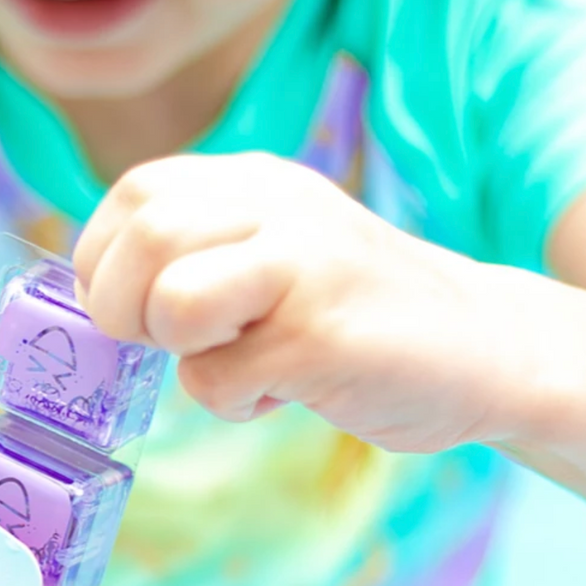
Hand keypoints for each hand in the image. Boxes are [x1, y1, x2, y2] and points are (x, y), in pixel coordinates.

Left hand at [74, 152, 547, 453]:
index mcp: (257, 182)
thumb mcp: (279, 250)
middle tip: (158, 342)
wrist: (486, 345)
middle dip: (122, 306)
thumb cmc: (359, 310)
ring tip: (230, 360)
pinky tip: (284, 393)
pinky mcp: (327, 336)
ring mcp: (307, 268)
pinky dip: (235, 403)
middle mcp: (279, 210)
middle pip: (146, 235)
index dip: (103, 259)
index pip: (135, 193)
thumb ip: (201, 254)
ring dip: (181, 349)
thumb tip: (99, 297)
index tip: (125, 308)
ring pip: (175, 299)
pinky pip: (222, 380)